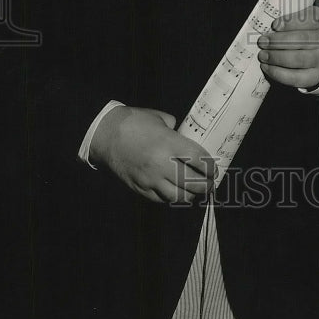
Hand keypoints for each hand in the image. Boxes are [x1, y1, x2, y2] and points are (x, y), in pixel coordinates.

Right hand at [89, 106, 215, 203]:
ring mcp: (150, 179)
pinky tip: (177, 192)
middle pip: (192, 182)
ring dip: (190, 195)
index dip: (210, 167)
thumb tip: (187, 137)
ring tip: (196, 191)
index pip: (198, 160)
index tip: (214, 169)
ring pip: (178, 196)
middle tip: (210, 183)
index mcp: (169, 144)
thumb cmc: (133, 122)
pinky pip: (161, 199)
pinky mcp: (140, 188)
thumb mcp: (159, 119)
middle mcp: (161, 164)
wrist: (105, 135)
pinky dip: (172, 197)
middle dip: (205, 185)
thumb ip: (176, 129)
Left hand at [257, 0, 318, 89]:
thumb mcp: (292, 15)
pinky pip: (297, 77)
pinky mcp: (315, 75)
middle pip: (303, 40)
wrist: (312, 56)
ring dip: (278, 58)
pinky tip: (268, 68)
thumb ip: (279, 2)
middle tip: (262, 42)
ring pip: (300, 59)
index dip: (291, 22)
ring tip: (263, 55)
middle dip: (279, 42)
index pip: (309, 18)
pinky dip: (280, 74)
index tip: (274, 25)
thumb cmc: (298, 30)